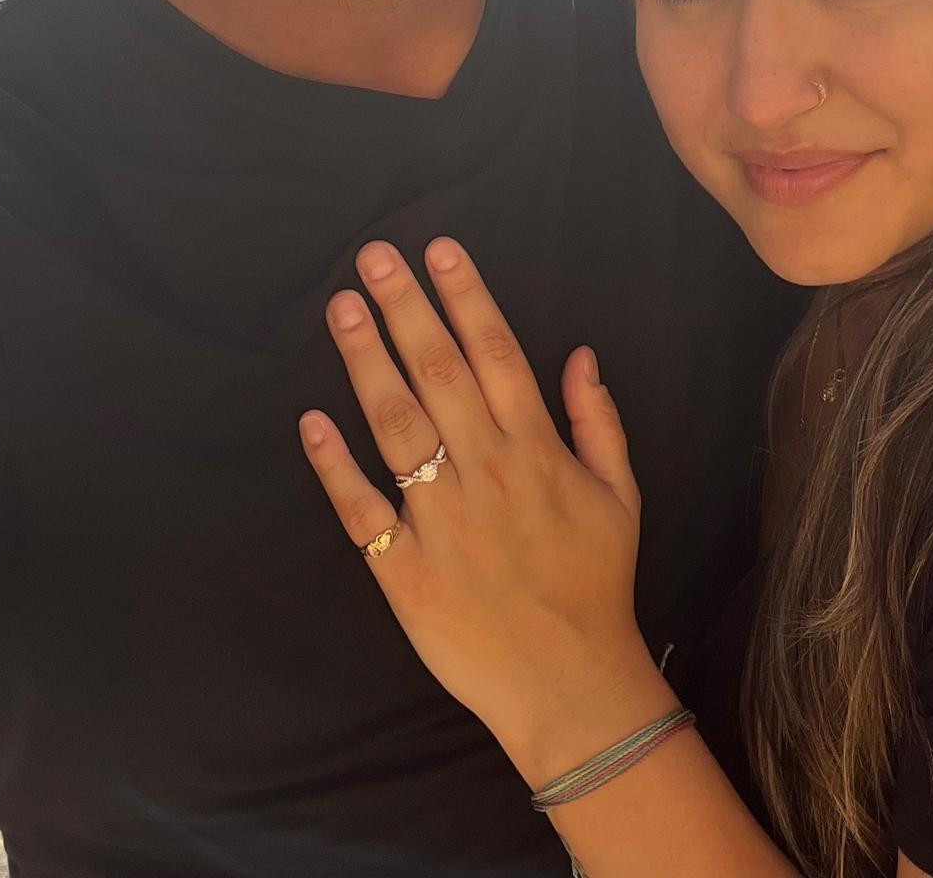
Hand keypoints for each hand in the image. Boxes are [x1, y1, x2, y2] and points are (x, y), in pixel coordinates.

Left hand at [299, 238, 673, 779]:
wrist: (570, 683)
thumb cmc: (596, 583)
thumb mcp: (621, 495)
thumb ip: (598, 420)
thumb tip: (580, 353)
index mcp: (536, 450)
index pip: (496, 352)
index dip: (466, 296)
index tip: (438, 249)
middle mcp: (485, 471)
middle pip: (438, 372)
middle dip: (405, 307)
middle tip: (372, 254)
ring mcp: (440, 519)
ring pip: (395, 424)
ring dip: (366, 361)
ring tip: (343, 307)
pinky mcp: (403, 570)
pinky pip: (361, 509)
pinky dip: (334, 465)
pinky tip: (311, 420)